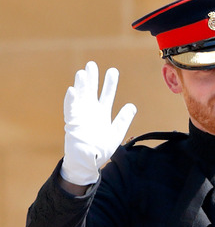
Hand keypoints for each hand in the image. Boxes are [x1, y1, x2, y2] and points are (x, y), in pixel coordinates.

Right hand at [61, 61, 136, 185]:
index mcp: (102, 113)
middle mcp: (91, 111)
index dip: (109, 83)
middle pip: (91, 91)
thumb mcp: (116, 133)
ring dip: (81, 85)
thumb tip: (132, 105)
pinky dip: (71, 100)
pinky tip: (72, 90)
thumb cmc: (100, 148)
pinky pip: (71, 110)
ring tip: (83, 72)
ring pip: (80, 97)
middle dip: (92, 78)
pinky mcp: (72, 123)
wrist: (88, 162)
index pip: (106, 95)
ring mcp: (81, 116)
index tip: (113, 70)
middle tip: (92, 64)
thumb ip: (123, 120)